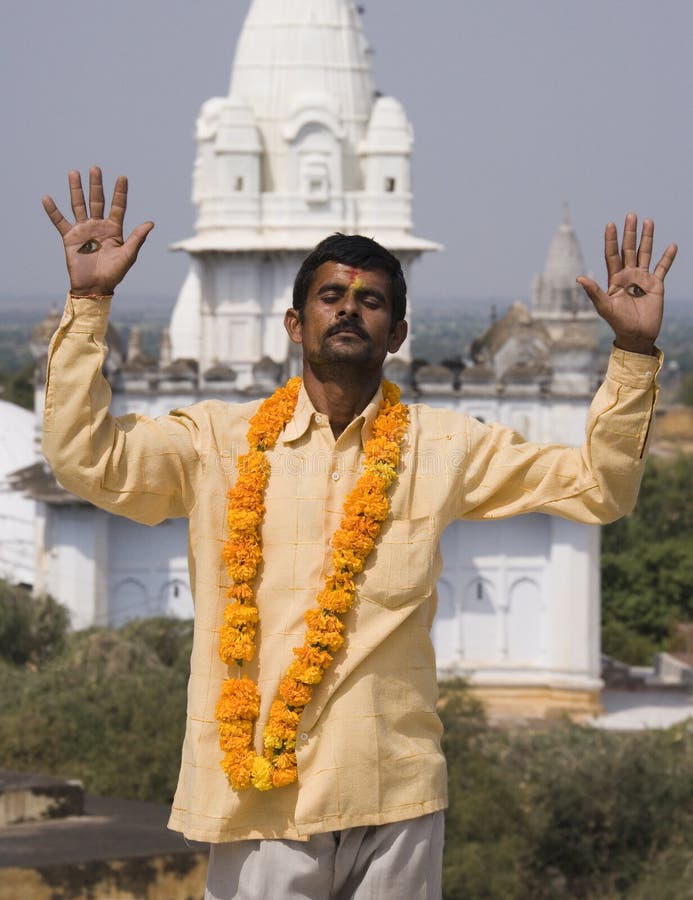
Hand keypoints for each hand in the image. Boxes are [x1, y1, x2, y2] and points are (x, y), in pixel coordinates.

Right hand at [42, 166, 153, 295]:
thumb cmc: (114, 274)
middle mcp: (98, 226)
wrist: (95, 287)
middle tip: (95, 168)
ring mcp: (83, 230)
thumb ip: (137, 238)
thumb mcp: (128, 255)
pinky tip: (46, 198)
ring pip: (79, 205)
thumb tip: (151, 222)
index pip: (118, 206)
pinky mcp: (70, 238)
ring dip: (76, 190)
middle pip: (97, 201)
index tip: (122, 177)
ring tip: (74, 173)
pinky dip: (52, 210)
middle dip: (96, 185)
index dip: (120, 192)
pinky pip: (59, 221)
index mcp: (114, 229)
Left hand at [577, 213, 676, 355]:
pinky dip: (667, 257)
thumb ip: (593, 292)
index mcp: (614, 279)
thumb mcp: (604, 307)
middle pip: (629, 249)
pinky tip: (671, 245)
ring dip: (647, 238)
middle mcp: (628, 275)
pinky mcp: (656, 285)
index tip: (610, 224)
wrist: (636, 335)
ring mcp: (642, 279)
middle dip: (629, 233)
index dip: (611, 240)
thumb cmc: (618, 323)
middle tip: (631, 215)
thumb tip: (579, 278)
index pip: (612, 254)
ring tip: (648, 221)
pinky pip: (662, 268)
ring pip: (645, 253)